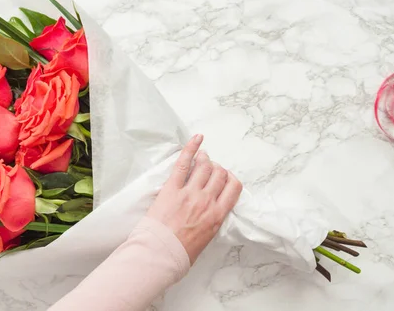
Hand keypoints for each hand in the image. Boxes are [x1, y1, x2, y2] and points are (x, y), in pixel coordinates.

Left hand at [146, 134, 242, 263]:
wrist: (160, 254)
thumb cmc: (180, 253)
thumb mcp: (206, 240)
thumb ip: (212, 222)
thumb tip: (212, 214)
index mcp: (217, 215)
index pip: (233, 187)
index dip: (230, 179)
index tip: (225, 178)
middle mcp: (206, 201)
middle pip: (219, 173)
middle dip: (217, 168)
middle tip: (210, 168)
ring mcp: (189, 192)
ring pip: (204, 166)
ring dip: (205, 158)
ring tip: (202, 156)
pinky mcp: (171, 188)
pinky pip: (183, 163)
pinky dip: (191, 148)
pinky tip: (196, 139)